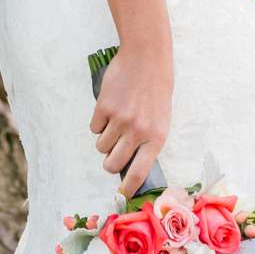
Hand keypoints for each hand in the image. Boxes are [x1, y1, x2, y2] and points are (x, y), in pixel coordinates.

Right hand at [91, 43, 171, 197]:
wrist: (147, 59)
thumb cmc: (157, 91)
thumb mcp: (160, 119)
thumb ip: (147, 142)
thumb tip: (130, 164)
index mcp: (156, 138)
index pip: (138, 172)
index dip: (128, 187)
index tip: (122, 194)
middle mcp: (137, 132)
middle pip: (112, 163)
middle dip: (109, 163)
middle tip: (112, 155)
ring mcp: (119, 120)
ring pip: (101, 146)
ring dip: (104, 140)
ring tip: (115, 124)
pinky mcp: (104, 108)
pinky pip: (94, 127)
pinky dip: (99, 122)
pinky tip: (110, 109)